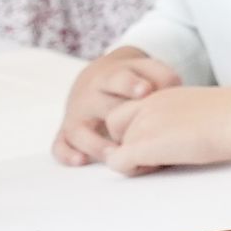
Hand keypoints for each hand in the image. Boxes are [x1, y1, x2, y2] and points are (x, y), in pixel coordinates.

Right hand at [53, 49, 175, 165]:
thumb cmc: (132, 79)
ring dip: (95, 143)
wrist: (97, 78)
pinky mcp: (66, 132)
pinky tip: (81, 161)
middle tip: (135, 134)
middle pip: (99, 107)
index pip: (119, 78)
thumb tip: (171, 92)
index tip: (145, 91)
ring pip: (79, 130)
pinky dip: (67, 154)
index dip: (131, 85)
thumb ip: (162, 76)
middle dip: (116, 120)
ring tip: (115, 154)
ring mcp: (76, 115)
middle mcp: (89, 96)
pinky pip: (59, 145)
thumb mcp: (146, 69)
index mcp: (110, 77)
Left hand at [96, 82, 230, 174]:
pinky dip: (132, 170)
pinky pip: (118, 163)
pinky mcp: (141, 145)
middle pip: (115, 125)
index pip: (130, 109)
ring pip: (116, 146)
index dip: (137, 128)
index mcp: (162, 94)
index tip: (162, 139)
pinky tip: (158, 167)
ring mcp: (141, 124)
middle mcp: (146, 104)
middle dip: (128, 141)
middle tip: (157, 154)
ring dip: (134, 158)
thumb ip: (185, 117)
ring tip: (164, 161)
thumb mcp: (202, 109)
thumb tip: (194, 133)